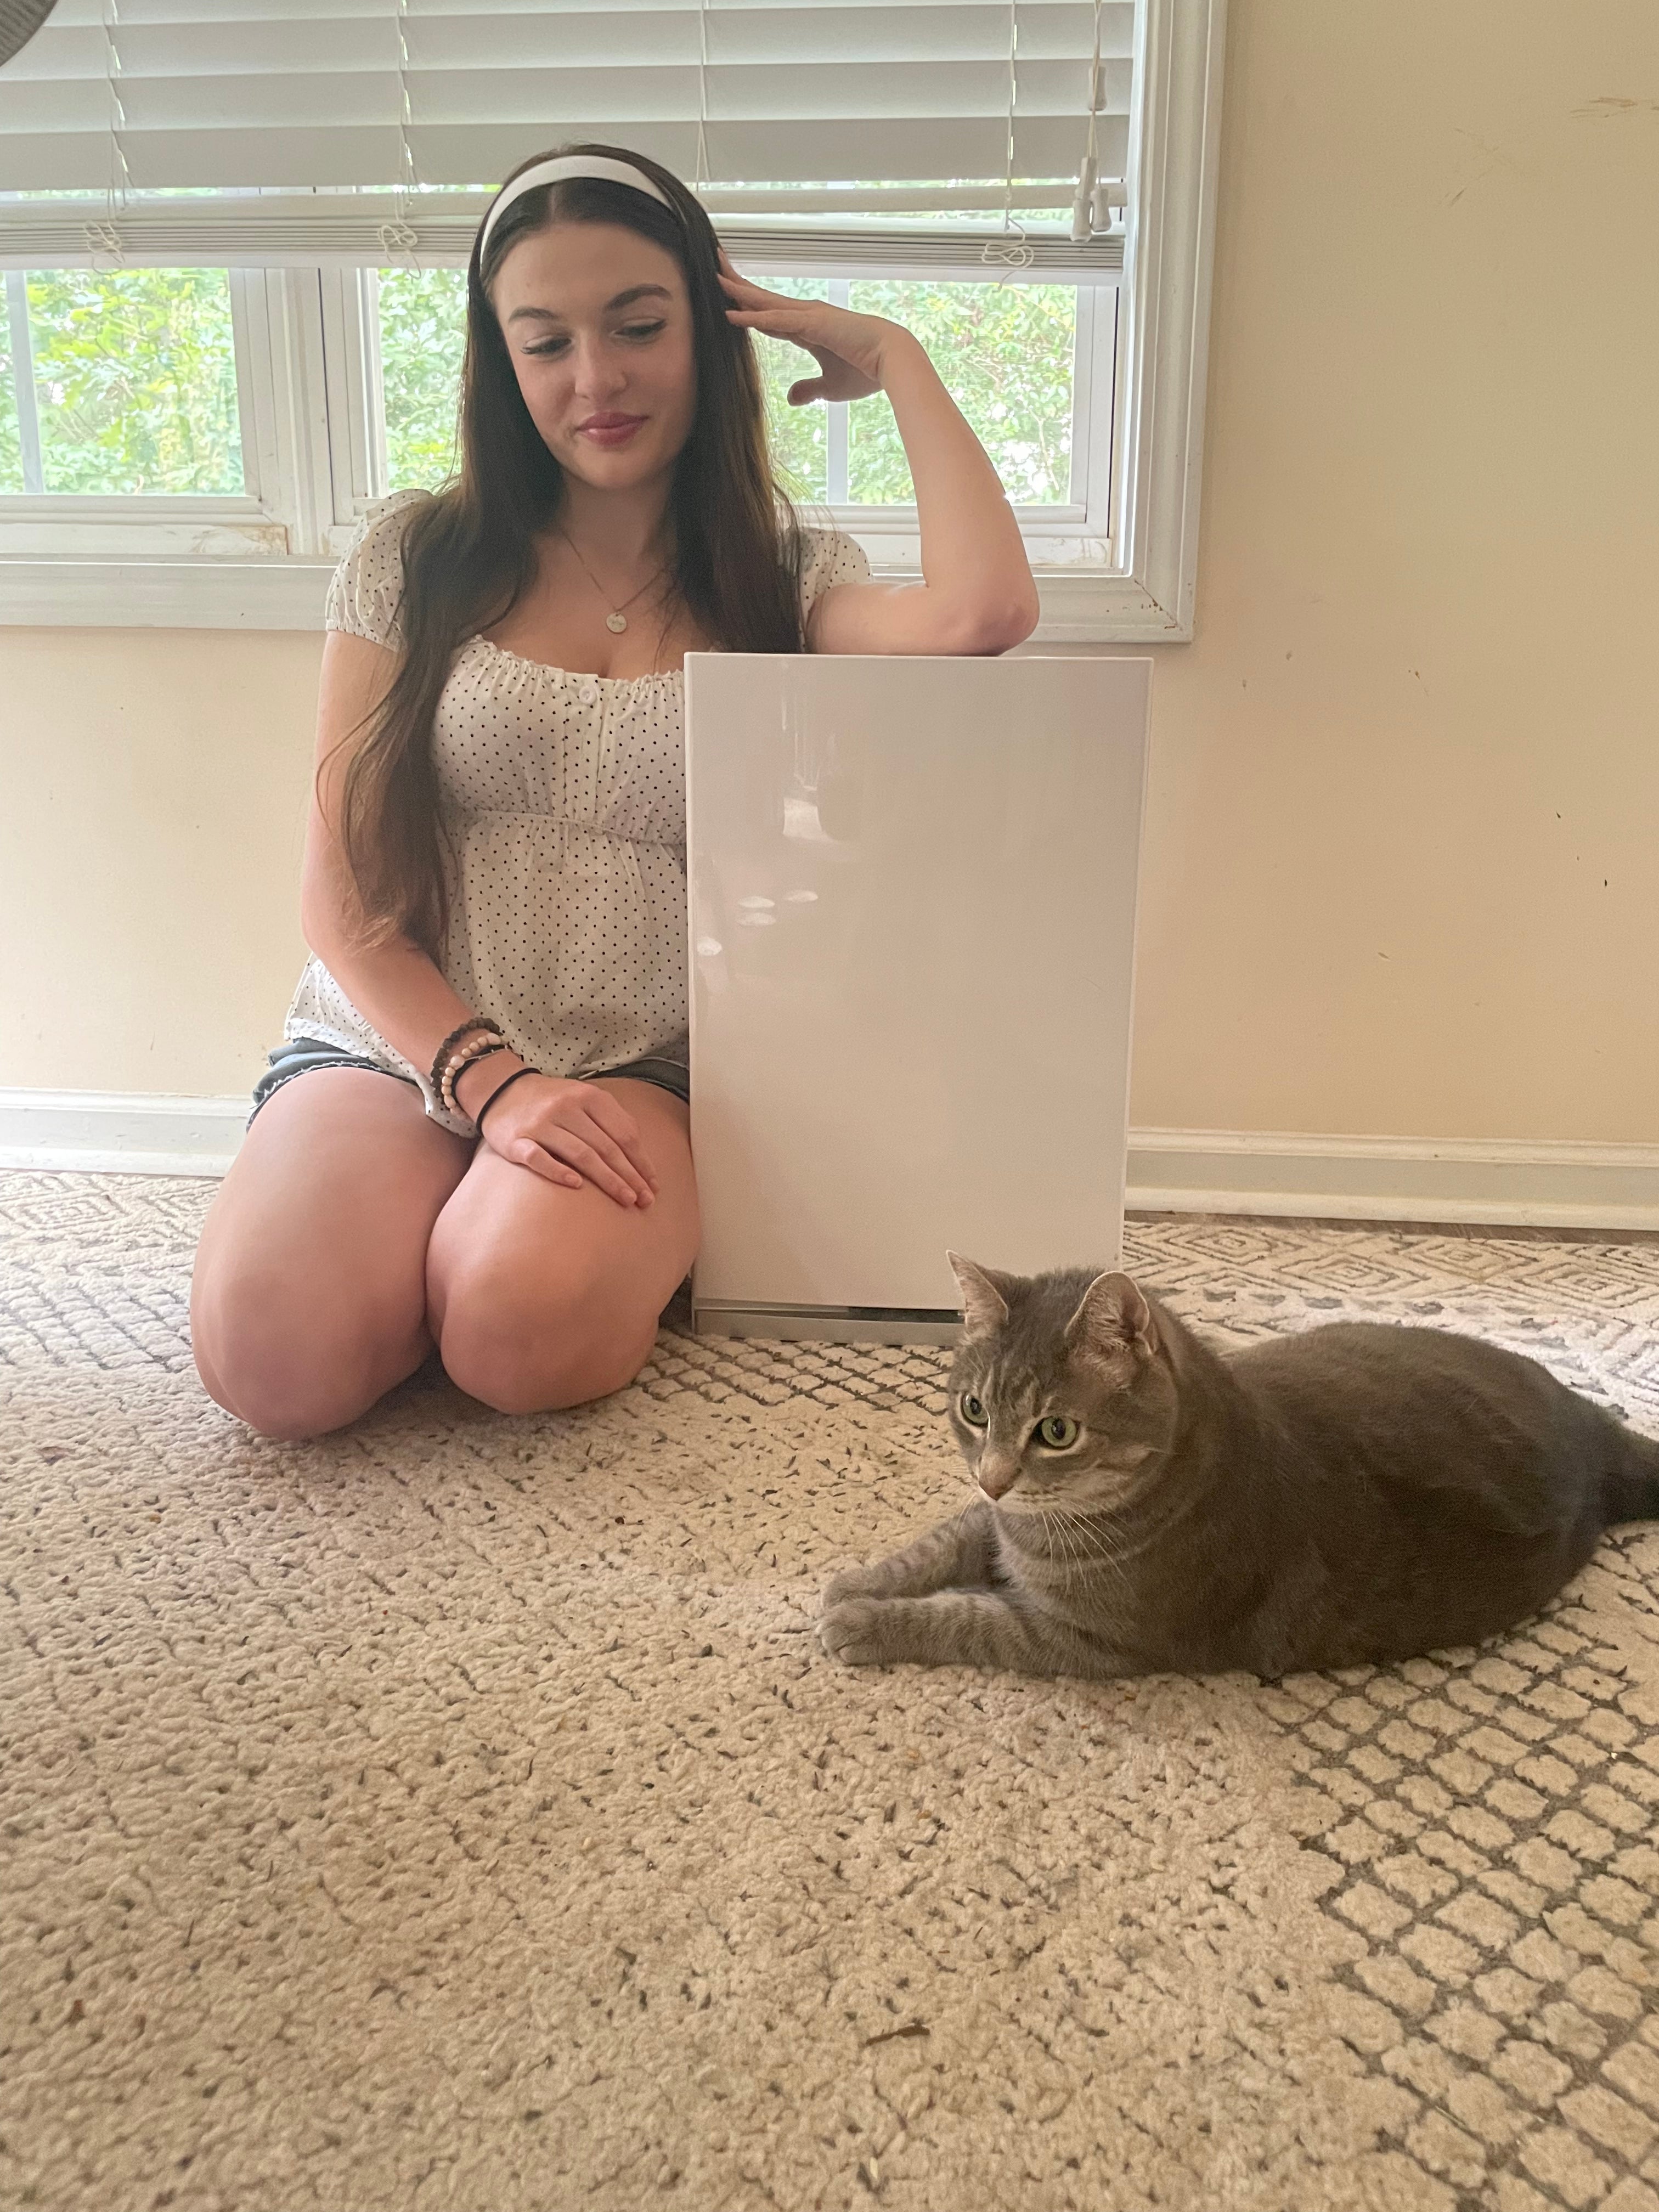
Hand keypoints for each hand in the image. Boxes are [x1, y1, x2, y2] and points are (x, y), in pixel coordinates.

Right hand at [463, 1064, 658, 1207]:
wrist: (502, 1090)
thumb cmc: (553, 1102)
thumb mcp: (585, 1100)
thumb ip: (612, 1121)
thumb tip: (641, 1158)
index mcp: (589, 1097)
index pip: (624, 1134)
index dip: (641, 1162)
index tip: (653, 1186)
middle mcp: (566, 1108)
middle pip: (606, 1147)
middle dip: (629, 1176)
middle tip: (644, 1200)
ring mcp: (540, 1124)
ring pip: (580, 1154)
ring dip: (606, 1179)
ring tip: (625, 1199)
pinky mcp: (516, 1140)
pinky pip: (538, 1158)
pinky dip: (558, 1171)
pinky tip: (576, 1186)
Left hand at [716, 246, 903, 404]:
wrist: (892, 362)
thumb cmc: (867, 371)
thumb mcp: (829, 386)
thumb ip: (809, 389)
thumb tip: (791, 398)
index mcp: (808, 328)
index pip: (771, 315)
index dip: (749, 307)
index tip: (730, 298)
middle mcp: (805, 315)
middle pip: (763, 300)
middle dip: (738, 286)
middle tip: (715, 268)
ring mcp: (809, 316)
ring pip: (765, 303)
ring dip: (738, 292)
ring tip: (714, 277)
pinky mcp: (813, 323)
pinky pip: (776, 320)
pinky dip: (753, 317)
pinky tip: (731, 313)